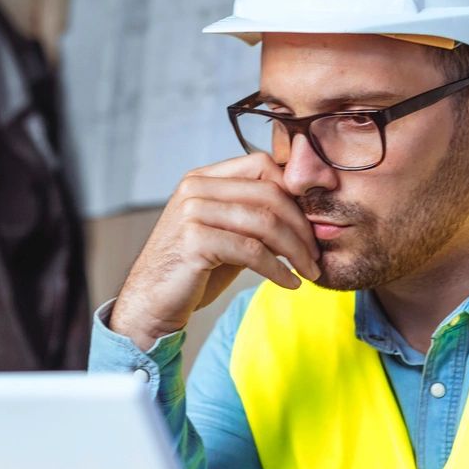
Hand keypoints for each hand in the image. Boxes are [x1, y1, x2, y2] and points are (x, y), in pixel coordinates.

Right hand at [109, 153, 321, 349]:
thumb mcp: (226, 234)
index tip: (313, 220)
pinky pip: (252, 252)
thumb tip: (305, 211)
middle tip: (317, 253)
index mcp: (203, 178)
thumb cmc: (193, 271)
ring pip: (265, 223)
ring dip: (296, 250)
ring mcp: (193, 213)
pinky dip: (278, 270)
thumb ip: (254, 216)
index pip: (262, 165)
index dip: (295, 191)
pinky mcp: (194, 242)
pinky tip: (290, 283)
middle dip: (302, 225)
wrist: (151, 302)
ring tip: (310, 270)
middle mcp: (196, 189)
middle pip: (270, 194)